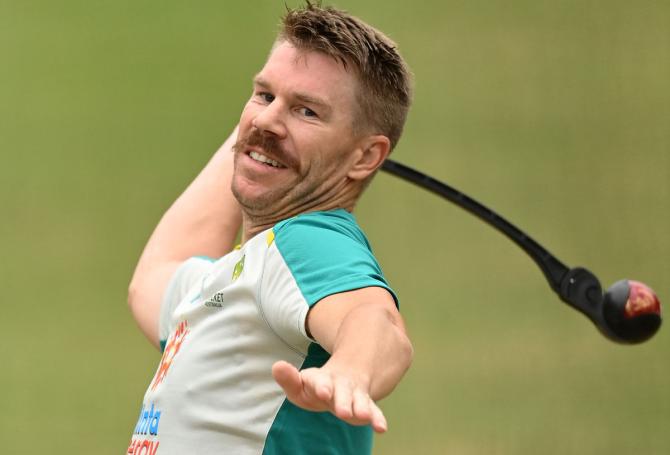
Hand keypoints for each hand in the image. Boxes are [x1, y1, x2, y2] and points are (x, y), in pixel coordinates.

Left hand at [272, 360, 387, 432]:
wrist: (346, 377)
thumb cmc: (317, 386)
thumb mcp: (301, 384)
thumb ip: (289, 379)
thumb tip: (276, 366)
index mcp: (321, 379)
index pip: (319, 381)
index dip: (321, 385)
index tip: (322, 392)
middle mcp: (340, 384)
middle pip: (341, 392)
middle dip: (342, 401)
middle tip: (342, 412)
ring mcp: (354, 394)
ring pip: (359, 400)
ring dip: (360, 408)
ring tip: (362, 416)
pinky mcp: (364, 404)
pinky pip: (373, 410)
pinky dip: (377, 418)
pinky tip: (381, 427)